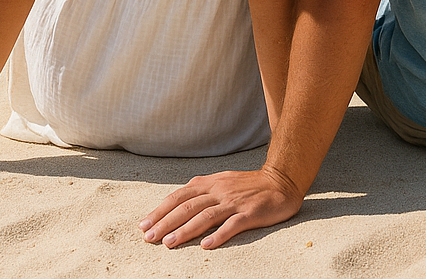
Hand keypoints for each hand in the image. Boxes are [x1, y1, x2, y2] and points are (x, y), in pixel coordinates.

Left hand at [139, 167, 302, 248]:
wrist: (281, 181)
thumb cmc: (248, 185)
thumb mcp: (221, 181)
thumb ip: (201, 191)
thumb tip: (177, 204)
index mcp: (210, 183)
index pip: (179, 196)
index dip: (160, 210)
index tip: (144, 224)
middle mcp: (219, 191)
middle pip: (188, 207)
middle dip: (165, 222)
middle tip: (149, 237)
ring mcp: (234, 202)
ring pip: (205, 216)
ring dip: (185, 230)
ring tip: (169, 243)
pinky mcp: (250, 213)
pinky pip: (232, 225)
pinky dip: (218, 235)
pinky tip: (206, 245)